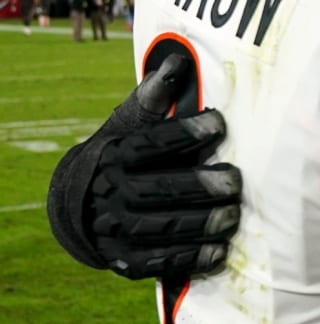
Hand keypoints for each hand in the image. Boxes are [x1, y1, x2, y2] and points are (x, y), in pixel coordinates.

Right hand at [46, 54, 241, 279]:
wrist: (80, 205)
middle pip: (155, 190)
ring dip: (199, 224)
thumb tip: (178, 61)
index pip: (150, 144)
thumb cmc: (121, 156)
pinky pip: (155, 263)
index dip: (185, 133)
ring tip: (233, 216)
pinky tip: (219, 252)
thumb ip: (153, 99)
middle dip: (198, 186)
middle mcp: (109, 193)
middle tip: (235, 181)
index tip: (219, 123)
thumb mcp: (128, 125)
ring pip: (157, 228)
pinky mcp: (124, 260)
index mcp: (114, 156)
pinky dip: (188, 259)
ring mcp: (114, 230)